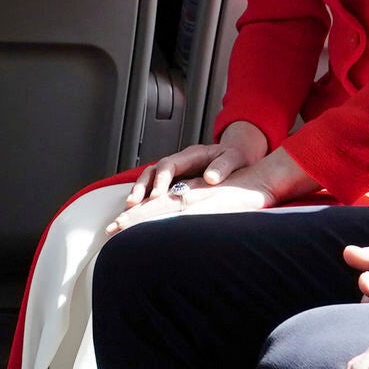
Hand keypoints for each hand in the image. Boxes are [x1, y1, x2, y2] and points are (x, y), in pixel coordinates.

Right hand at [129, 120, 270, 206]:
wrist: (239, 157)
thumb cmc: (236, 157)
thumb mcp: (234, 158)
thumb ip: (223, 166)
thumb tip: (210, 178)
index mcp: (191, 155)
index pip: (169, 164)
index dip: (161, 179)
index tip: (158, 194)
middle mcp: (180, 163)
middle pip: (152, 172)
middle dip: (141, 187)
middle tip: (134, 203)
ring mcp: (176, 174)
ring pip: (150, 180)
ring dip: (139, 194)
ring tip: (130, 209)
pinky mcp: (177, 185)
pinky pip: (156, 190)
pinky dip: (146, 200)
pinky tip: (140, 213)